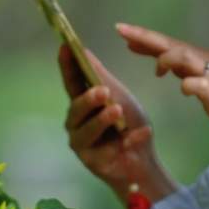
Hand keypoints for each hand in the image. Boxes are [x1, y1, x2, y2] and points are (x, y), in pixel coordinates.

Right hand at [58, 43, 176, 203]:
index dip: (67, 65)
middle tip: (103, 90)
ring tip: (116, 111)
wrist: (143, 160)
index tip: (65, 47)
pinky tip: (143, 133)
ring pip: (86, 130)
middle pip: (76, 108)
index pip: (72, 82)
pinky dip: (128, 139)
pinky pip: (107, 148)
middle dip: (88, 99)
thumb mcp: (120, 97)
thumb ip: (102, 78)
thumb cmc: (128, 126)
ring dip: (102, 120)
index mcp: (82, 104)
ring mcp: (81, 143)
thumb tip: (85, 51)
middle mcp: (76, 123)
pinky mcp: (91, 162)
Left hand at [115, 23, 208, 141]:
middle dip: (145, 37)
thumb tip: (180, 75)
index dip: (150, 41)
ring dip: (166, 58)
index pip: (175, 46)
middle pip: (174, 44)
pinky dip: (187, 84)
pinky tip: (181, 89)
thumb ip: (198, 78)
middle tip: (120, 29)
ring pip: (185, 56)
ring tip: (155, 68)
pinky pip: (198, 85)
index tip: (128, 36)